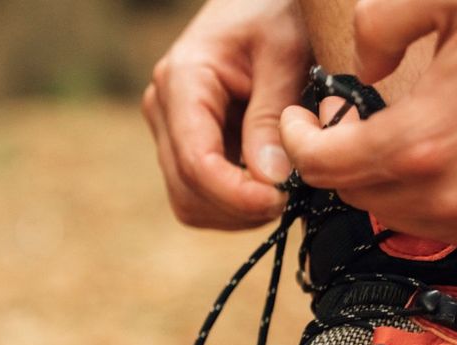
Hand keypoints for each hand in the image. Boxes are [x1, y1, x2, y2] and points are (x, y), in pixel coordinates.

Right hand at [144, 0, 310, 229]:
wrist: (261, 3)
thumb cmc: (276, 14)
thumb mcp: (285, 53)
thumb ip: (273, 115)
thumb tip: (269, 179)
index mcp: (182, 81)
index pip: (196, 162)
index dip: (237, 195)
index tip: (281, 201)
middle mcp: (164, 109)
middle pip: (188, 192)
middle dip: (240, 207)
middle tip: (292, 198)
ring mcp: (172, 131)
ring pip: (191, 203)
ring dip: (238, 211)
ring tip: (284, 188)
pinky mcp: (187, 145)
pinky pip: (203, 197)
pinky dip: (237, 204)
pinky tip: (270, 183)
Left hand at [279, 0, 456, 246]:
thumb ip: (378, 28)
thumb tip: (360, 68)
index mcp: (424, 142)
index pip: (326, 167)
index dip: (299, 139)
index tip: (303, 117)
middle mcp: (454, 196)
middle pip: (358, 197)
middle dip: (341, 160)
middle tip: (348, 122)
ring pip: (401, 218)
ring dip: (383, 183)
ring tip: (394, 139)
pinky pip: (449, 227)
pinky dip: (430, 200)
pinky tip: (442, 159)